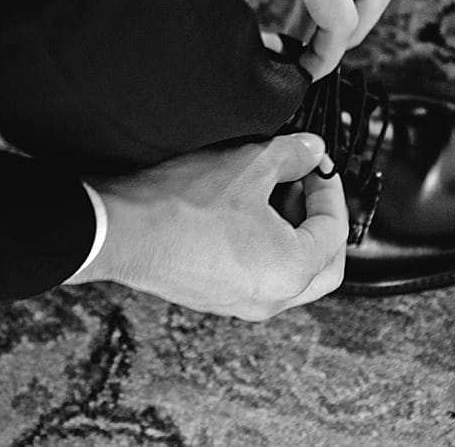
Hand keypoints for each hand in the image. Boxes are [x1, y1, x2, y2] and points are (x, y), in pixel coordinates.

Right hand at [67, 134, 346, 321]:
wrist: (120, 230)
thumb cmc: (182, 205)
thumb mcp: (249, 163)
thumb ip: (292, 155)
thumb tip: (311, 151)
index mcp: (291, 271)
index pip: (334, 230)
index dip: (330, 189)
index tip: (317, 164)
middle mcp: (271, 299)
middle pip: (322, 265)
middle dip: (321, 221)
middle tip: (308, 185)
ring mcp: (239, 303)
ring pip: (289, 274)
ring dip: (293, 235)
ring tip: (275, 194)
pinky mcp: (213, 297)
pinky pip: (257, 277)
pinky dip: (264, 248)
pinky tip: (244, 214)